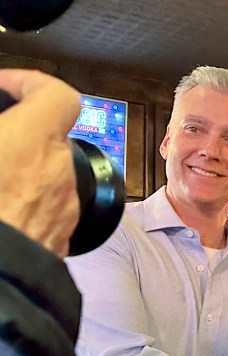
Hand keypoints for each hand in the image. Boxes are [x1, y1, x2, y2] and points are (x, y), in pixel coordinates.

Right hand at [0, 69, 80, 256]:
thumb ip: (1, 136)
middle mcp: (57, 176)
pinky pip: (44, 210)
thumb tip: (5, 141)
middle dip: (19, 135)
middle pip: (50, 139)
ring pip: (48, 178)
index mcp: (30, 146)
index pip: (58, 96)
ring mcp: (63, 211)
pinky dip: (24, 203)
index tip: (8, 87)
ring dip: (22, 172)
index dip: (32, 83)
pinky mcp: (59, 241)